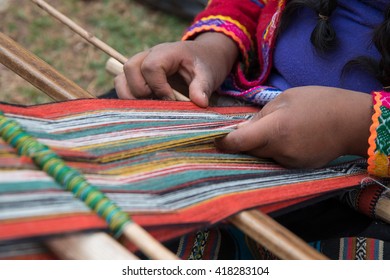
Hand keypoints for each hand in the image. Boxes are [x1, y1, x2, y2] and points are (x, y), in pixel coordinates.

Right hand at [114, 33, 238, 106]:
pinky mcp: (137, 76)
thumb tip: (200, 103)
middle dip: (142, 91)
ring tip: (149, 107)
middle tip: (159, 103)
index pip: (151, 66)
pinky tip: (147, 106)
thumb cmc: (204, 64)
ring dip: (131, 96)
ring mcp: (140, 65)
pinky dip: (130, 98)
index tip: (172, 100)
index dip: (159, 87)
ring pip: (121, 78)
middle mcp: (149, 55)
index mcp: (167, 52)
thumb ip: (202, 87)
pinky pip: (123, 85)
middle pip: (130, 68)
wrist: (202, 58)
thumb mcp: (208, 74)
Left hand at [216, 86, 372, 167]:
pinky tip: (282, 139)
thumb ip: (260, 116)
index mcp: (274, 130)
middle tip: (238, 132)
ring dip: (257, 147)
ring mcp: (289, 162)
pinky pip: (275, 160)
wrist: (353, 122)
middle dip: (240, 143)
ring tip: (267, 131)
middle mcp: (279, 151)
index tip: (214, 139)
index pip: (238, 143)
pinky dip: (272, 151)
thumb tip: (242, 128)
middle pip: (247, 152)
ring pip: (261, 157)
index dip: (223, 142)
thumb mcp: (285, 98)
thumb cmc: (319, 102)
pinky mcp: (297, 168)